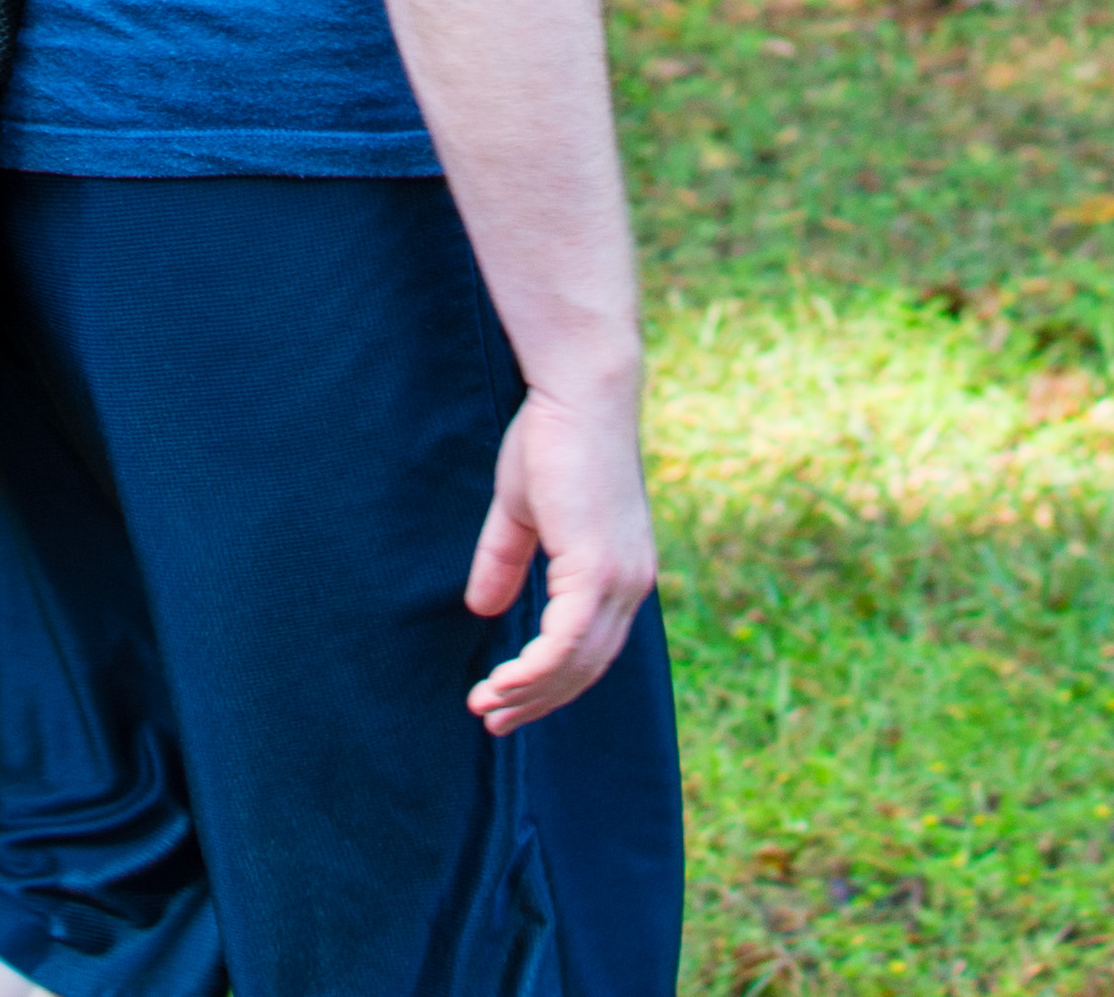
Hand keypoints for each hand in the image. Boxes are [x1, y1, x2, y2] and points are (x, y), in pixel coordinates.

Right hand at [458, 373, 655, 733]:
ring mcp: (620, 580)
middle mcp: (631, 584)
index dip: (551, 680)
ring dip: (530, 692)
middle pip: (587, 667)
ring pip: (577, 663)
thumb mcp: (524, 512)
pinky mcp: (598, 570)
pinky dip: (535, 670)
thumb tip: (482, 609)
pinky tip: (503, 684)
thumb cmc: (552, 439)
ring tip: (487, 706)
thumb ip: (508, 560)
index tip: (507, 698)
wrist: (579, 395)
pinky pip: (567, 642)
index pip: (592, 648)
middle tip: (492, 718)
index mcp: (621, 571)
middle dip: (537, 700)